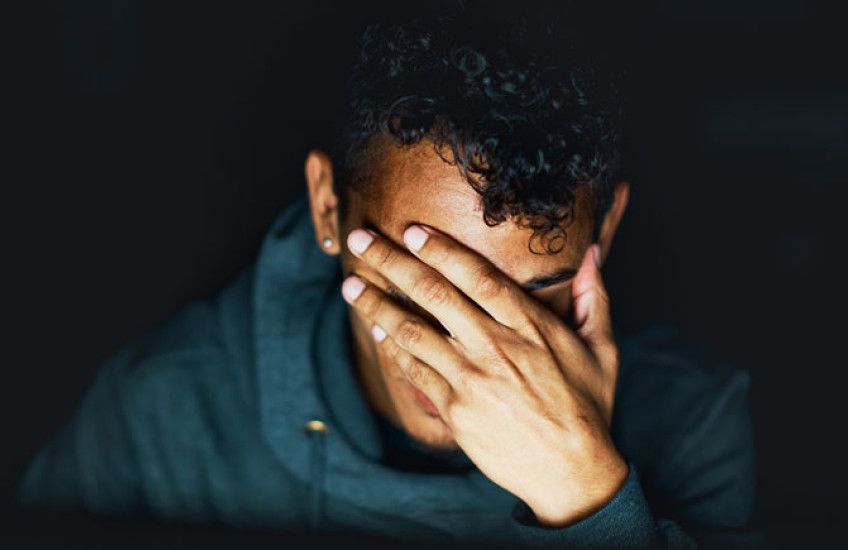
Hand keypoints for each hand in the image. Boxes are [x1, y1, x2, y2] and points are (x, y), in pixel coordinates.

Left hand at [341, 224, 627, 526]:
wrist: (572, 471)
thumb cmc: (588, 407)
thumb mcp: (602, 349)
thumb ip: (594, 297)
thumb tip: (594, 253)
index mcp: (530, 326)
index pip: (477, 276)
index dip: (440, 250)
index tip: (412, 231)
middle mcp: (496, 346)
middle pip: (434, 294)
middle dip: (393, 262)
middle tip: (361, 240)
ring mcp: (471, 378)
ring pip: (413, 330)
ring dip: (377, 304)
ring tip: (351, 285)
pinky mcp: (455, 409)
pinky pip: (414, 371)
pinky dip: (392, 347)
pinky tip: (375, 329)